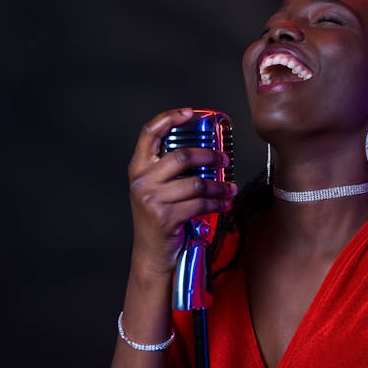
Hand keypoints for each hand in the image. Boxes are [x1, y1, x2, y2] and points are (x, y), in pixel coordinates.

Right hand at [127, 108, 236, 274]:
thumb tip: (205, 152)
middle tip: (225, 161)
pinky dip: (217, 203)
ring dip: (219, 186)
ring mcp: (152, 199)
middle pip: (181, 156)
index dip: (169, 118)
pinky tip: (223, 204)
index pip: (149, 133)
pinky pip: (200, 203)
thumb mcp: (155, 190)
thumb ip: (167, 170)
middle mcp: (142, 181)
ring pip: (197, 182)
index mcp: (138, 169)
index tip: (189, 113)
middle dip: (210, 157)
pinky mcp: (166, 216)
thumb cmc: (159, 220)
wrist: (151, 254)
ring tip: (229, 189)